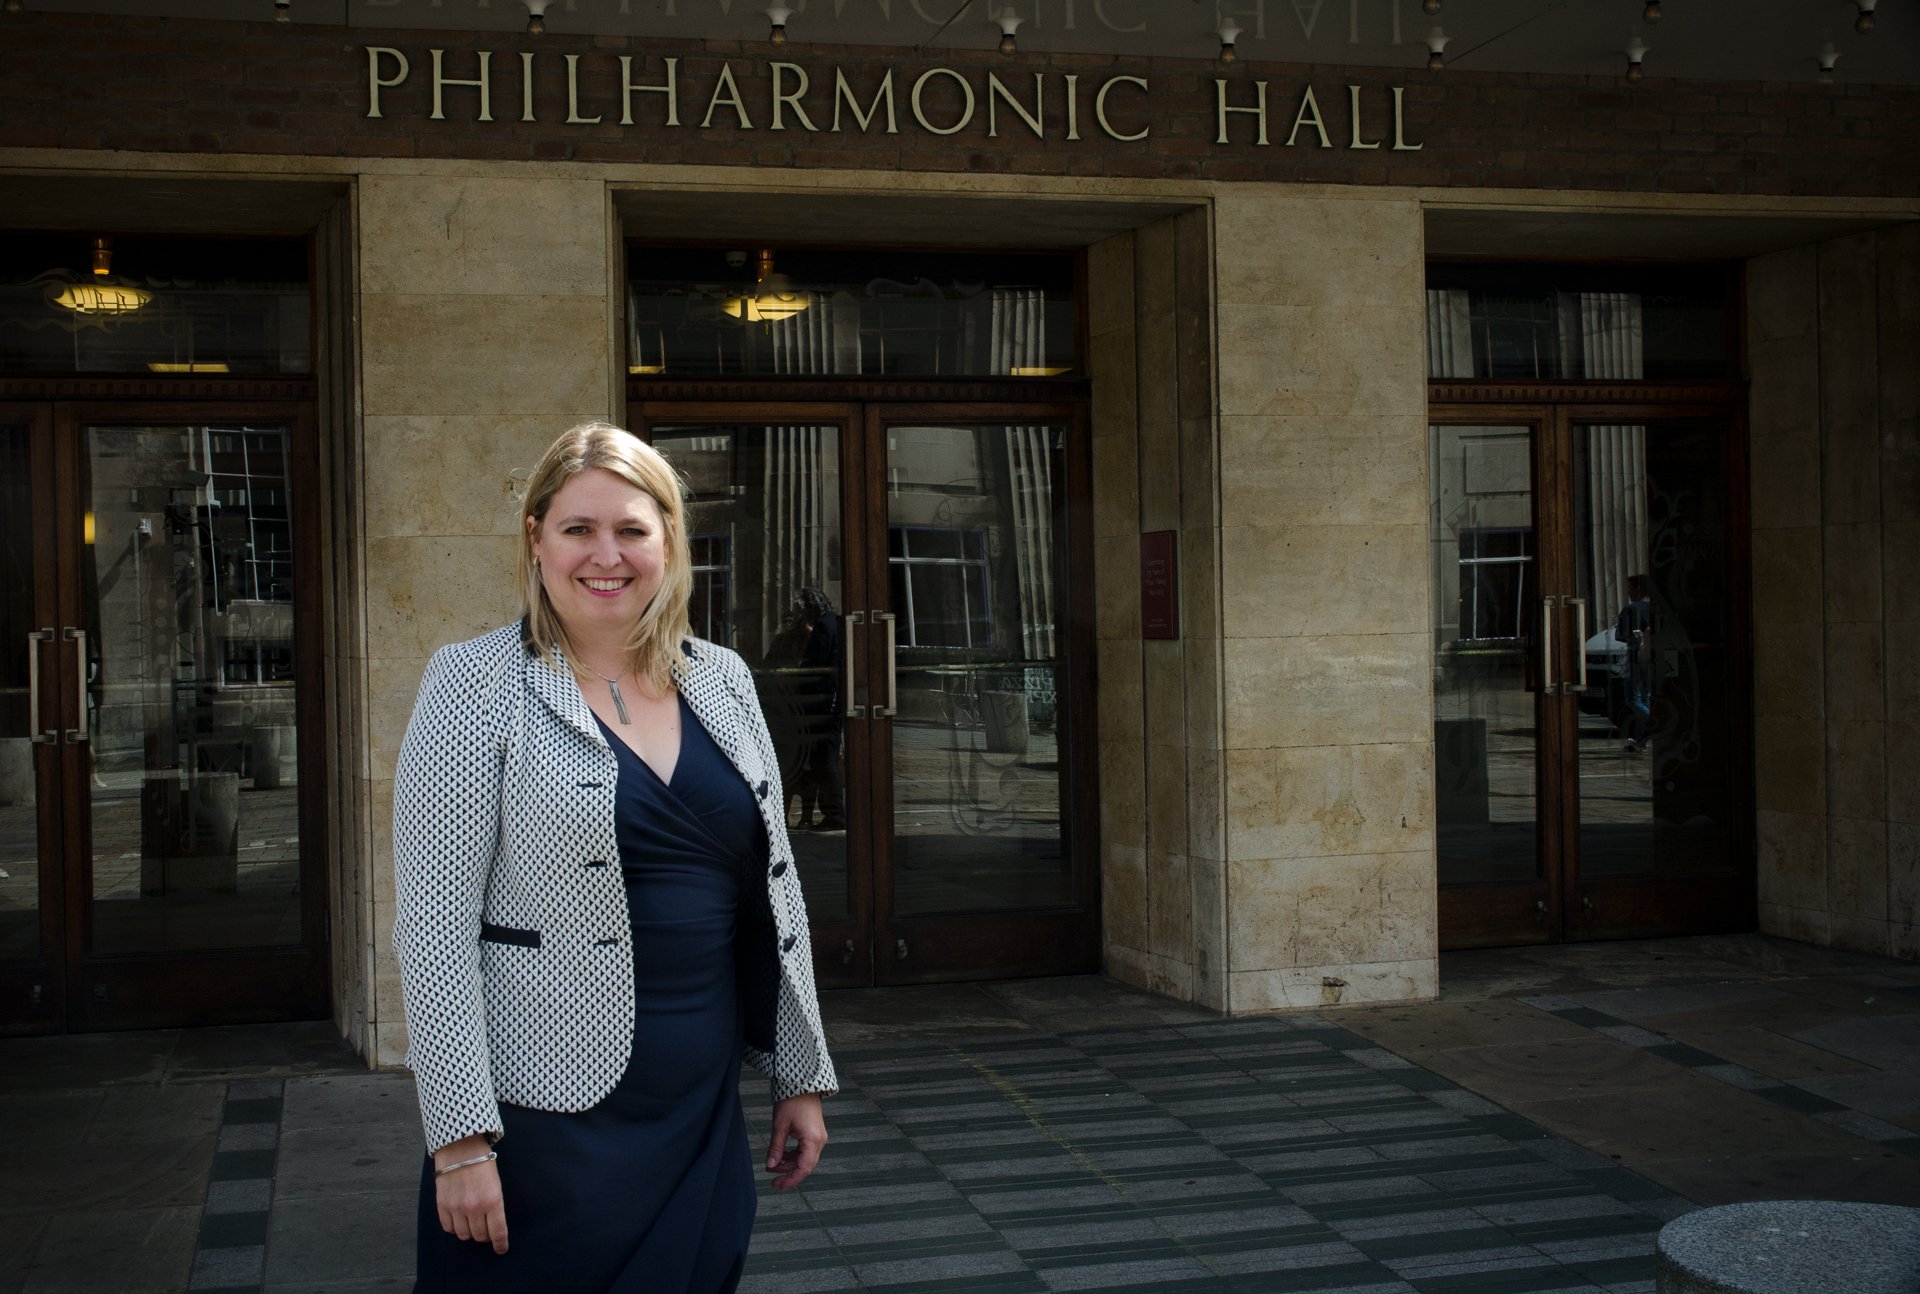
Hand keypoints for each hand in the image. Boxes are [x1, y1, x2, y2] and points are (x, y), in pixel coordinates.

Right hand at [433, 1134, 507, 1253]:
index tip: (501, 1249)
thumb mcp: (496, 1184)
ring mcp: (457, 1207)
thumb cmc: (482, 1164)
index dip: (500, 1244)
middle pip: (480, 1236)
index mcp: (493, 1201)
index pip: (498, 1232)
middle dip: (485, 1236)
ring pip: (464, 1235)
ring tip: (472, 1222)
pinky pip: (448, 1228)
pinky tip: (458, 1219)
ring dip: (469, 1232)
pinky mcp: (442, 1205)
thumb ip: (494, 1206)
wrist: (461, 1148)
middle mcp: (474, 1207)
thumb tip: (494, 1228)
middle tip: (486, 1229)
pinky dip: (454, 1227)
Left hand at [765, 1093, 826, 1190]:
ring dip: (789, 1164)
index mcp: (812, 1140)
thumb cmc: (792, 1101)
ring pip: (805, 1159)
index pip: (804, 1168)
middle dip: (788, 1173)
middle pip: (805, 1166)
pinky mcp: (815, 1134)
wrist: (803, 1084)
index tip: (777, 1185)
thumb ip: (776, 1148)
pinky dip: (794, 1156)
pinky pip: (806, 1151)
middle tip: (772, 1179)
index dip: (790, 1180)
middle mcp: (820, 1141)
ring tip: (772, 1164)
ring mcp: (819, 1137)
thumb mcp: (780, 1126)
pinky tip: (782, 1155)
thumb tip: (770, 1166)